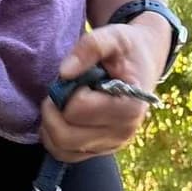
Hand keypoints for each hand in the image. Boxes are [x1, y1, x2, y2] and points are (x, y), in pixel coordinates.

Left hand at [40, 17, 168, 161]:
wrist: (141, 66)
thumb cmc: (127, 51)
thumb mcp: (115, 36)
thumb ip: (91, 46)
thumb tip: (65, 73)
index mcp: (130, 108)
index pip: (78, 109)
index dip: (70, 90)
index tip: (81, 77)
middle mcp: (122, 134)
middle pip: (65, 135)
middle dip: (54, 110)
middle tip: (60, 90)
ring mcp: (108, 147)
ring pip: (60, 148)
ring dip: (50, 124)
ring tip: (61, 102)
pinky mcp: (96, 153)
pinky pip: (62, 154)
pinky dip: (52, 137)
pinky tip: (60, 116)